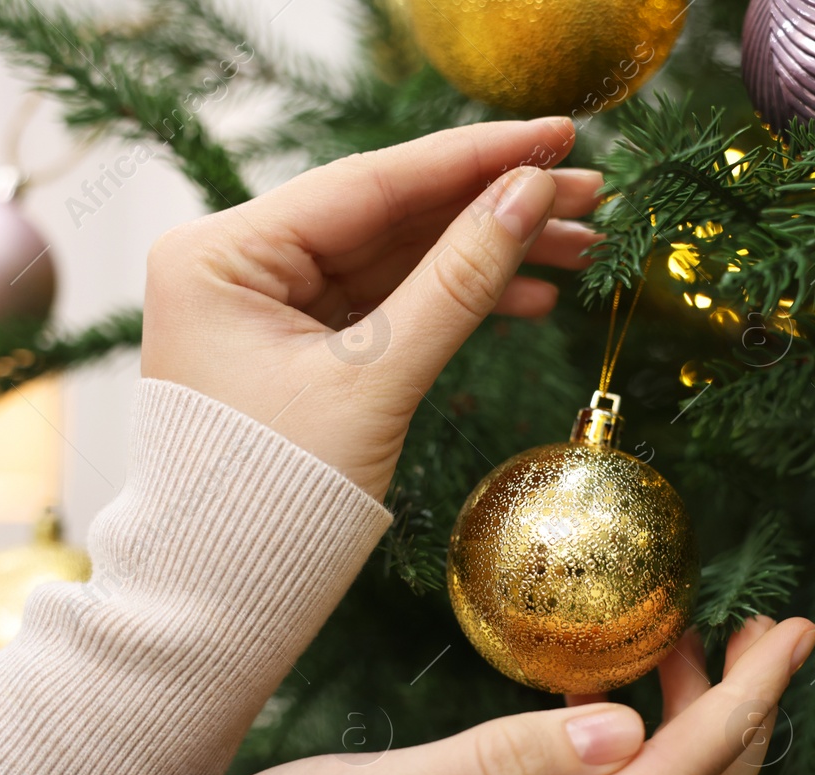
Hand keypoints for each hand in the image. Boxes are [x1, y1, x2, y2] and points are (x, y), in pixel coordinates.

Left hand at [140, 117, 602, 499]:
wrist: (223, 600)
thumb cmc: (274, 499)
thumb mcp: (376, 381)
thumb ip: (458, 281)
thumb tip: (531, 195)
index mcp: (222, 253)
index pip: (369, 182)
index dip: (473, 157)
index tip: (557, 134)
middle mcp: (238, 263)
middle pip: (390, 214)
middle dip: (493, 205)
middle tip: (592, 190)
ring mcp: (268, 304)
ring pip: (399, 258)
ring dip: (488, 252)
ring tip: (582, 247)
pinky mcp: (298, 345)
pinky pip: (390, 304)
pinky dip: (455, 301)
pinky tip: (529, 295)